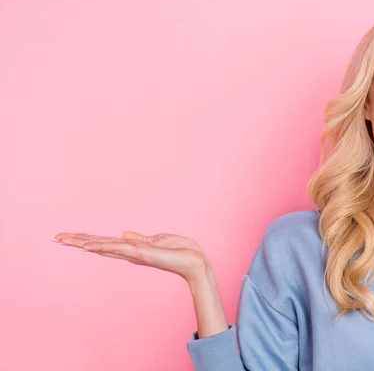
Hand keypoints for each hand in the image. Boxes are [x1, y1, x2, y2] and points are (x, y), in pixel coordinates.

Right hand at [54, 231, 212, 283]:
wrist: (195, 262)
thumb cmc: (181, 251)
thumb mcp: (159, 240)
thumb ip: (140, 239)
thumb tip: (125, 234)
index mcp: (133, 249)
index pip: (106, 243)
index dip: (88, 239)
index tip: (70, 236)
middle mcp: (130, 253)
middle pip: (99, 245)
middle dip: (78, 241)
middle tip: (56, 237)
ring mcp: (134, 254)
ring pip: (103, 246)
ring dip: (83, 242)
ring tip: (64, 239)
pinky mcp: (141, 254)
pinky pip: (118, 248)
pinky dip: (102, 246)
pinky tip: (87, 245)